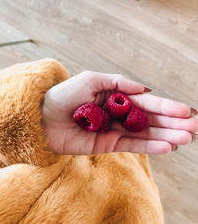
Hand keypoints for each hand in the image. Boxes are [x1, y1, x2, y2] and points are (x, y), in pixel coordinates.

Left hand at [42, 71, 196, 154]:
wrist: (42, 117)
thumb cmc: (64, 95)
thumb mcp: (91, 79)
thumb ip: (118, 83)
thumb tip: (145, 89)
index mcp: (116, 97)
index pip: (146, 103)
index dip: (167, 107)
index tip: (187, 111)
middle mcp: (118, 114)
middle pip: (150, 119)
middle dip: (172, 123)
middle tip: (195, 127)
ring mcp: (114, 130)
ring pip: (145, 134)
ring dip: (166, 136)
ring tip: (186, 138)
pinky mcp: (107, 144)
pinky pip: (131, 145)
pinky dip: (149, 146)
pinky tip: (166, 146)